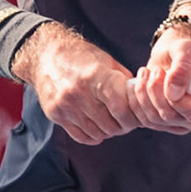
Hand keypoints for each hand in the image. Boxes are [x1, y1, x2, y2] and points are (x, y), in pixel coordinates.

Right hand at [12, 25, 139, 145]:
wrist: (46, 55)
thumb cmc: (83, 57)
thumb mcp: (108, 63)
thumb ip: (126, 83)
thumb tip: (143, 102)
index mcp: (96, 77)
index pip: (121, 108)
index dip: (133, 115)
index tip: (137, 114)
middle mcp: (78, 93)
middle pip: (111, 125)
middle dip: (124, 125)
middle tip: (127, 120)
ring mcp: (65, 106)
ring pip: (98, 134)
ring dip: (109, 131)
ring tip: (113, 121)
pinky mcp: (55, 115)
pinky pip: (82, 137)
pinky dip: (94, 135)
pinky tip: (98, 125)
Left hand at [129, 17, 190, 133]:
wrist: (172, 54)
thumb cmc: (184, 49)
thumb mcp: (186, 49)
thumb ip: (183, 68)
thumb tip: (173, 93)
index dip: (176, 99)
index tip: (164, 74)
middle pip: (173, 118)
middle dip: (156, 93)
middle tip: (154, 70)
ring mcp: (187, 121)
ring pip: (156, 119)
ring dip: (144, 94)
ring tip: (146, 72)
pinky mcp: (168, 123)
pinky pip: (147, 120)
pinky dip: (137, 101)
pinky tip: (140, 83)